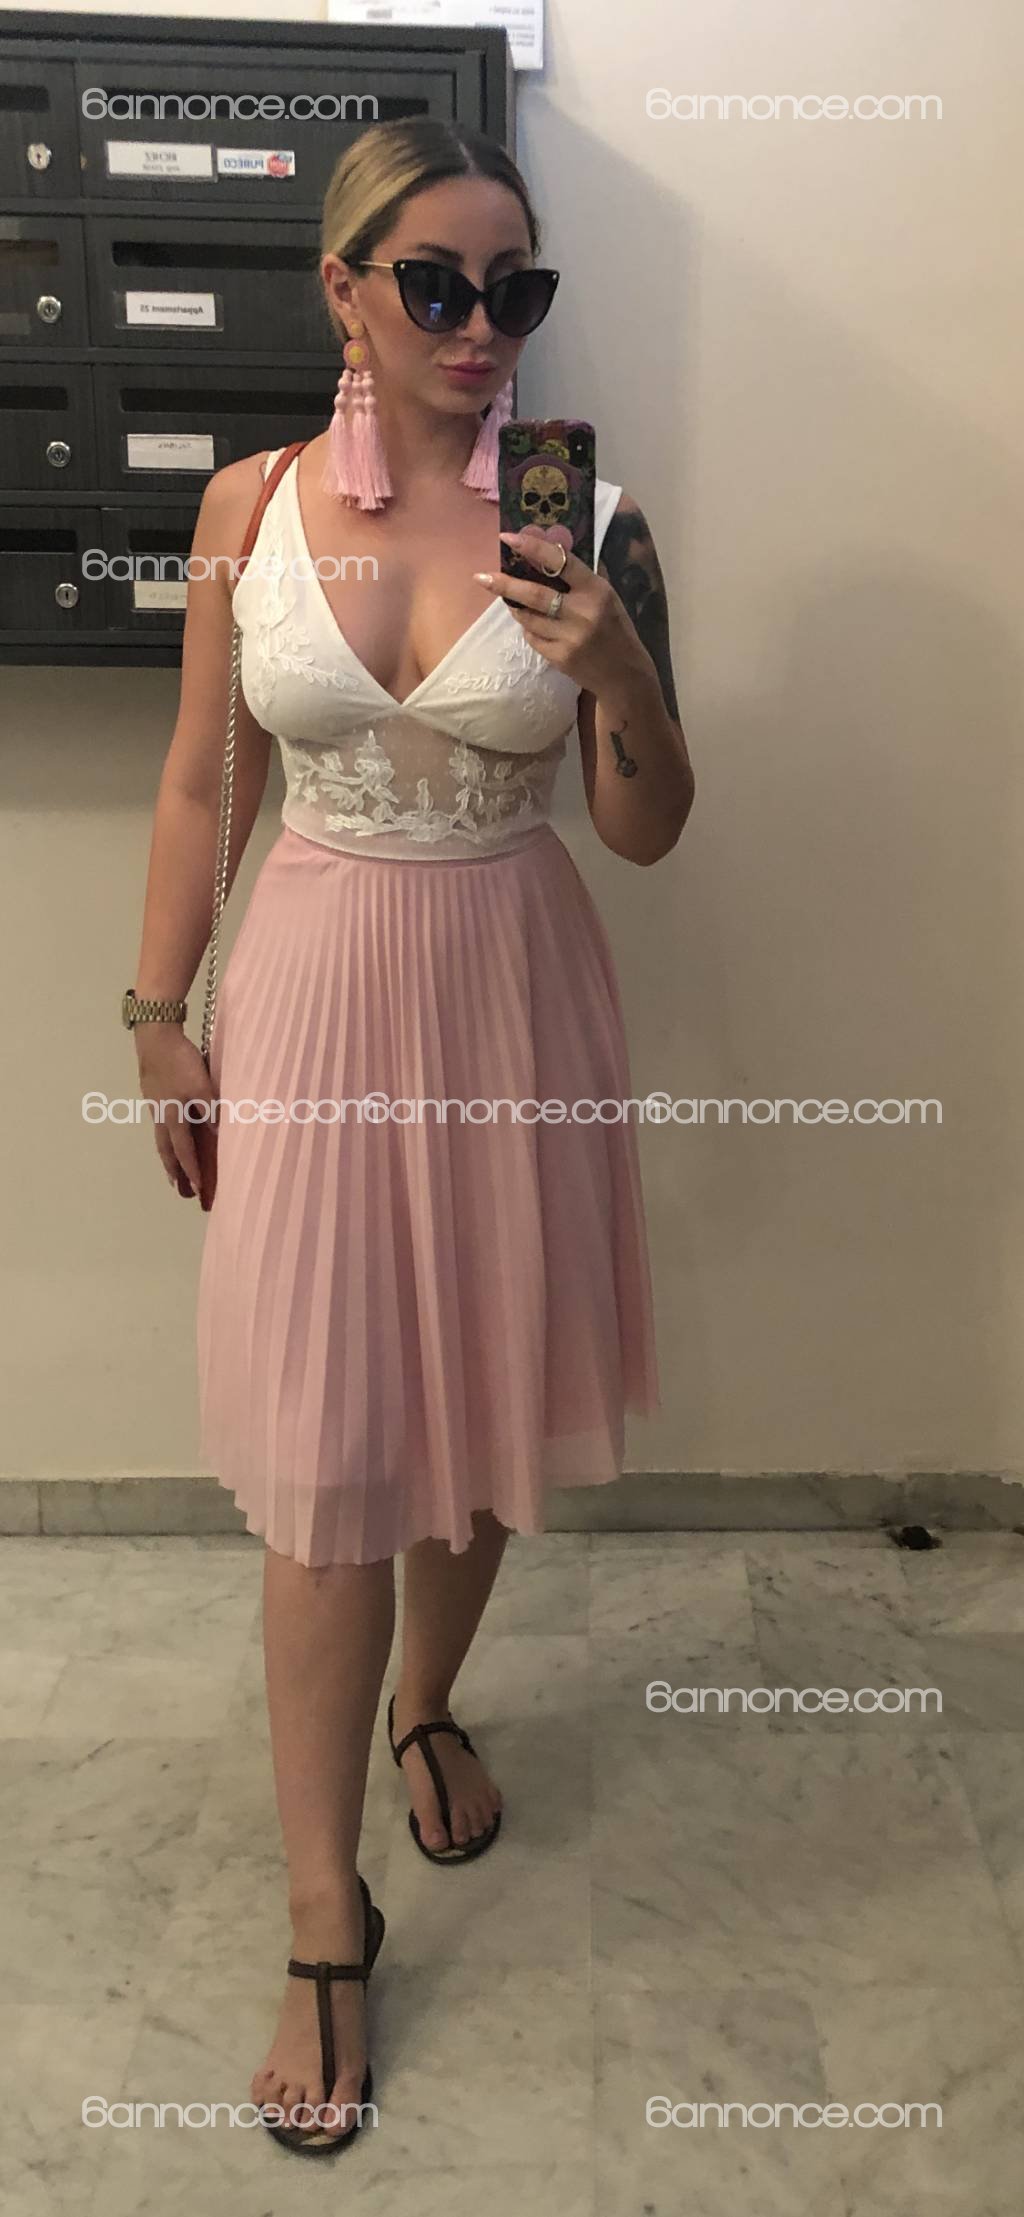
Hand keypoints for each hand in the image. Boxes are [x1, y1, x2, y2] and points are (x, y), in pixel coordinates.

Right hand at [135, 1028, 217, 1210]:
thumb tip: (218, 1133)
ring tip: (171, 1166)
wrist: (155, 1036)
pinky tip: (170, 1130)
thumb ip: (210, 1109)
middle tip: (178, 1187)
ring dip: (166, 1154)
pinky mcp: (152, 1092)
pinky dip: (165, 1135)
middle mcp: (160, 1114)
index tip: (196, 1187)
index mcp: (173, 1116)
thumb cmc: (180, 1061)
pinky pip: (159, 1122)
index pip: (183, 1150)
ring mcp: (154, 1104)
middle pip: (166, 1148)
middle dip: (172, 1169)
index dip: (191, 1169)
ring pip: (160, 1136)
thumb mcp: (202, 1085)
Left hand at [473, 526, 650, 697]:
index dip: (532, 548)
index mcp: (596, 590)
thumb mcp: (607, 597)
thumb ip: (581, 577)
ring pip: (528, 617)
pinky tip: (535, 626)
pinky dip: (529, 629)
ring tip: (511, 600)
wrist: (624, 674)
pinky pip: (533, 637)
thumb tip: (550, 549)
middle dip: (505, 584)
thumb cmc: (615, 628)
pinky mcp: (560, 658)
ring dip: (515, 607)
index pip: (561, 562)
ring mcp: (569, 638)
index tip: (508, 537)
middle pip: (534, 594)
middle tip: (482, 577)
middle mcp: (582, 612)